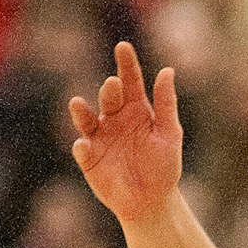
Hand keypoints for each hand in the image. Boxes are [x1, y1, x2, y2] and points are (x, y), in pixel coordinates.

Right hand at [68, 41, 183, 223]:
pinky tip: (84, 144)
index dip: (126, 65)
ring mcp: (99, 137)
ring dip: (81, 112)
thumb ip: (167, 104)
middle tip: (114, 85)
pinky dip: (82, 147)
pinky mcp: (89, 158)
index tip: (123, 46)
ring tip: (78, 104)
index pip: (130, 82)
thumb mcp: (169, 134)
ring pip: (86, 120)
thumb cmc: (163, 166)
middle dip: (110, 91)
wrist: (152, 201)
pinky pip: (83, 150)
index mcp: (136, 110)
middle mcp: (114, 119)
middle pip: (109, 99)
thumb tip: (168, 71)